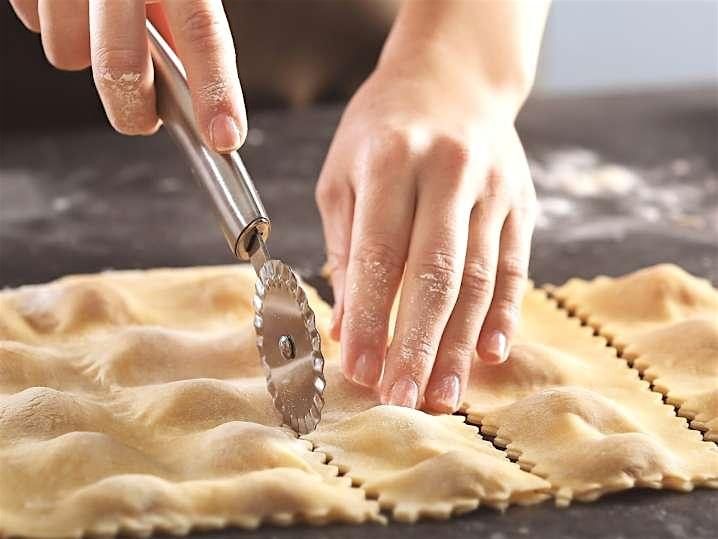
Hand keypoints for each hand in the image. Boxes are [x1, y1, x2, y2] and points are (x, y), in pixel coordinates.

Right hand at [10, 0, 245, 151]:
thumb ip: (184, 10)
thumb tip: (191, 75)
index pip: (201, 32)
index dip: (214, 91)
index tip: (224, 135)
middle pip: (121, 67)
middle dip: (135, 110)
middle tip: (145, 120)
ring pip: (66, 53)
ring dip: (87, 55)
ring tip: (100, 25)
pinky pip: (32, 23)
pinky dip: (54, 23)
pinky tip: (72, 0)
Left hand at [316, 53, 536, 412]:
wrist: (453, 76)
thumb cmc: (383, 129)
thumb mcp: (344, 175)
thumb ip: (346, 250)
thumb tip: (348, 328)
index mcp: (390, 161)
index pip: (379, 255)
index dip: (370, 318)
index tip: (359, 370)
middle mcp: (447, 172)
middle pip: (435, 273)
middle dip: (417, 343)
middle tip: (403, 398)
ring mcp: (492, 187)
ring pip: (479, 278)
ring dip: (460, 343)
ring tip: (443, 394)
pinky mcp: (521, 201)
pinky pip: (515, 265)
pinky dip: (504, 313)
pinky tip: (490, 353)